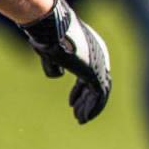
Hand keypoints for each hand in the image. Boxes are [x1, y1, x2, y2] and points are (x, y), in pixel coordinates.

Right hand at [18, 0, 111, 123]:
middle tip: (78, 114)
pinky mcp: (97, 73)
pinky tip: (84, 118)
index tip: (71, 102)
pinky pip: (100, 95)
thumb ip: (55, 63)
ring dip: (89, 107)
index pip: (90, 74)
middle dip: (86, 100)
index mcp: (91, 48)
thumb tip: (59, 75)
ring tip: (81, 119)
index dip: (81, 90)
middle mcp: (99, 56)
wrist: (52, 30)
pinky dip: (93, 107)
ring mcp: (100, 64)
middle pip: (96, 84)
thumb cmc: (48, 37)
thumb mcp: (51, 51)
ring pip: (99, 91)